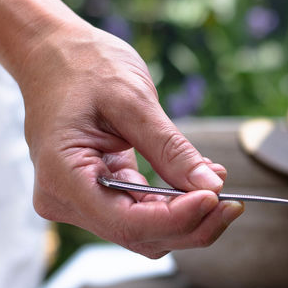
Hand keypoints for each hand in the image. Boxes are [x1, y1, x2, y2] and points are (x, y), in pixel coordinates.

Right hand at [18, 22, 243, 257]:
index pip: (127, 222)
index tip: (216, 198)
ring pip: (145, 231)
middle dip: (192, 223)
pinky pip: (142, 211)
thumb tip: (209, 185)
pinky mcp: (99, 193)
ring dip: (188, 216)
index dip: (177, 218)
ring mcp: (81, 200)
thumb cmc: (83, 66)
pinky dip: (175, 203)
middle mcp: (65, 198)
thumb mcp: (133, 101)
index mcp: (62, 176)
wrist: (54, 52)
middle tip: (233, 202)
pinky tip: (201, 182)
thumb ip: (170, 148)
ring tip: (218, 184)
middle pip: (140, 235)